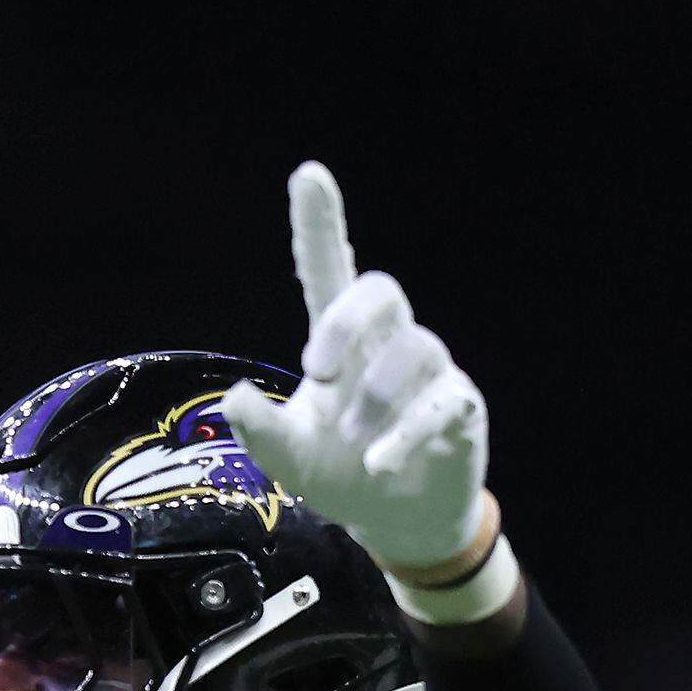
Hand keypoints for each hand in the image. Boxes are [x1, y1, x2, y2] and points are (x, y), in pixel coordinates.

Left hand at [224, 163, 492, 577]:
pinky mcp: (459, 407)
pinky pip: (441, 404)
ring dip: (375, 396)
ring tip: (353, 441)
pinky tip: (379, 461)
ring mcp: (428, 372)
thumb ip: (260, 430)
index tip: (307, 173)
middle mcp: (386, 344)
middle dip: (348, 323)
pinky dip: (406, 433)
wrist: (393, 516)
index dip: (320, 224)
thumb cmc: (336, 468)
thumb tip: (232, 401)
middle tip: (318, 372)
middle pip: (381, 291)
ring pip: (415, 349)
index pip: (329, 270)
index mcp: (339, 342)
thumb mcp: (287, 455)